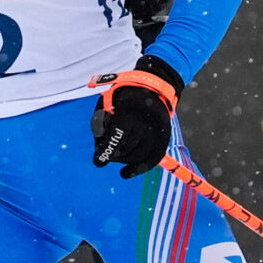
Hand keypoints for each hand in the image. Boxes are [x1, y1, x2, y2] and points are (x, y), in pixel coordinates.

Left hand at [92, 58, 182, 178]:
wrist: (152, 88)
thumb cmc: (122, 97)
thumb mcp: (107, 102)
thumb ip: (100, 123)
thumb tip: (100, 150)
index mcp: (130, 107)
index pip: (118, 134)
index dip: (107, 150)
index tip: (98, 162)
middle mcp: (146, 119)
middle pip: (126, 147)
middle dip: (113, 154)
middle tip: (106, 154)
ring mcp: (157, 130)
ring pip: (137, 155)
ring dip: (123, 160)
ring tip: (115, 156)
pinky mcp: (164, 138)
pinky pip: (152, 160)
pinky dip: (137, 169)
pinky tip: (125, 174)